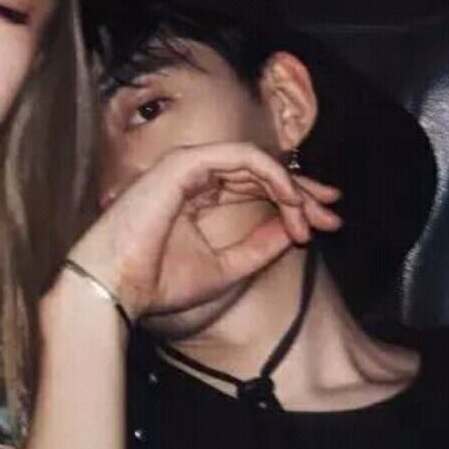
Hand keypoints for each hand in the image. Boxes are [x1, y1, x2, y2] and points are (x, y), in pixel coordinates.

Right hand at [66, 142, 341, 319]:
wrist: (116, 290)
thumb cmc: (160, 282)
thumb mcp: (226, 267)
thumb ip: (260, 246)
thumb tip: (295, 230)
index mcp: (199, 197)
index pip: (254, 188)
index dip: (291, 200)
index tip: (320, 221)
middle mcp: (196, 176)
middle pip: (261, 172)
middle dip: (301, 193)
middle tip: (332, 214)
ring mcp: (189, 165)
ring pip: (257, 162)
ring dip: (291, 188)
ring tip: (313, 217)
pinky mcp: (185, 163)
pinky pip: (242, 158)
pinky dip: (271, 176)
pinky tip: (291, 201)